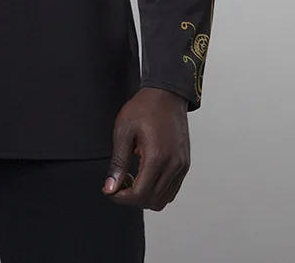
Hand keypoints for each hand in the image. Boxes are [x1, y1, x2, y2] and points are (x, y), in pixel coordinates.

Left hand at [102, 87, 189, 210]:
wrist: (167, 94)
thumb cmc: (144, 108)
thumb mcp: (123, 131)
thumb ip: (118, 163)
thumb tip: (111, 188)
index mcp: (157, 157)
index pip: (140, 195)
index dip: (121, 197)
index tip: (109, 189)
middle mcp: (174, 165)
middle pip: (152, 201)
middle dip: (131, 198)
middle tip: (118, 182)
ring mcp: (182, 166)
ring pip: (163, 200)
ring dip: (145, 196)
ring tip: (131, 177)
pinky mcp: (185, 164)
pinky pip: (172, 190)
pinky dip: (157, 190)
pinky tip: (144, 174)